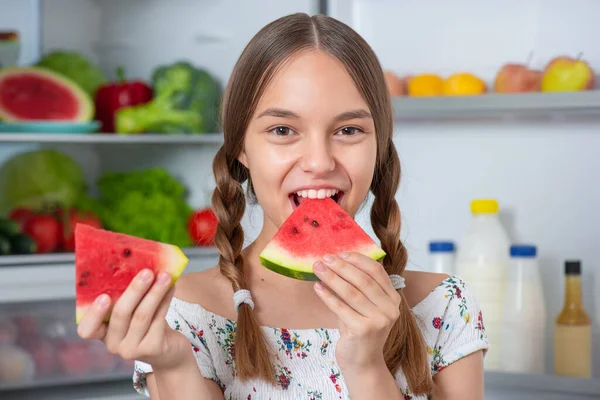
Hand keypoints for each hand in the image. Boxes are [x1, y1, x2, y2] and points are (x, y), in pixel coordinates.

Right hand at [77, 269, 191, 370]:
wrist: (170, 350)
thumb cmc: (147, 324)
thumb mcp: (134, 310)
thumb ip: (130, 295)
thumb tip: (139, 263)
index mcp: (102, 332)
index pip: (87, 329)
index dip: (93, 314)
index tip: (104, 296)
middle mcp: (113, 344)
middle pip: (121, 314)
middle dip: (135, 290)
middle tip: (147, 272)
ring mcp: (132, 349)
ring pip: (142, 316)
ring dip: (155, 292)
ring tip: (165, 276)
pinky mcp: (152, 348)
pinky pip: (158, 320)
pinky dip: (165, 300)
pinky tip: (171, 287)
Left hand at [312, 252, 400, 371]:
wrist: (362, 363)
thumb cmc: (359, 330)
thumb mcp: (363, 306)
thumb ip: (357, 287)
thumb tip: (335, 261)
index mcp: (393, 299)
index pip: (377, 271)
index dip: (358, 259)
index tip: (340, 253)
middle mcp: (390, 309)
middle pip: (363, 280)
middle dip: (342, 266)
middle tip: (325, 258)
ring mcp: (378, 320)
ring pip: (351, 292)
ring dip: (332, 277)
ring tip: (317, 268)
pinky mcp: (363, 330)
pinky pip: (341, 307)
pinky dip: (327, 296)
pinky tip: (317, 287)